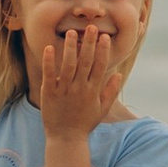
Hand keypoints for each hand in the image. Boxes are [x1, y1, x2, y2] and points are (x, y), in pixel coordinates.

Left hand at [32, 14, 125, 137]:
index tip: (105, 36)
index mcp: (93, 91)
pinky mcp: (50, 93)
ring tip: (72, 32)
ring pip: (68, 65)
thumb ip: (110, 91)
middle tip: (91, 27)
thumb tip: (119, 74)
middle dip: (89, 44)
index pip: (100, 66)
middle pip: (86, 62)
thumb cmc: (85, 123)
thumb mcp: (102, 109)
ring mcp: (64, 90)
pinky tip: (49, 48)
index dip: (103, 51)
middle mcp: (80, 88)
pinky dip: (49, 61)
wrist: (66, 139)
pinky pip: (50, 74)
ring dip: (70, 48)